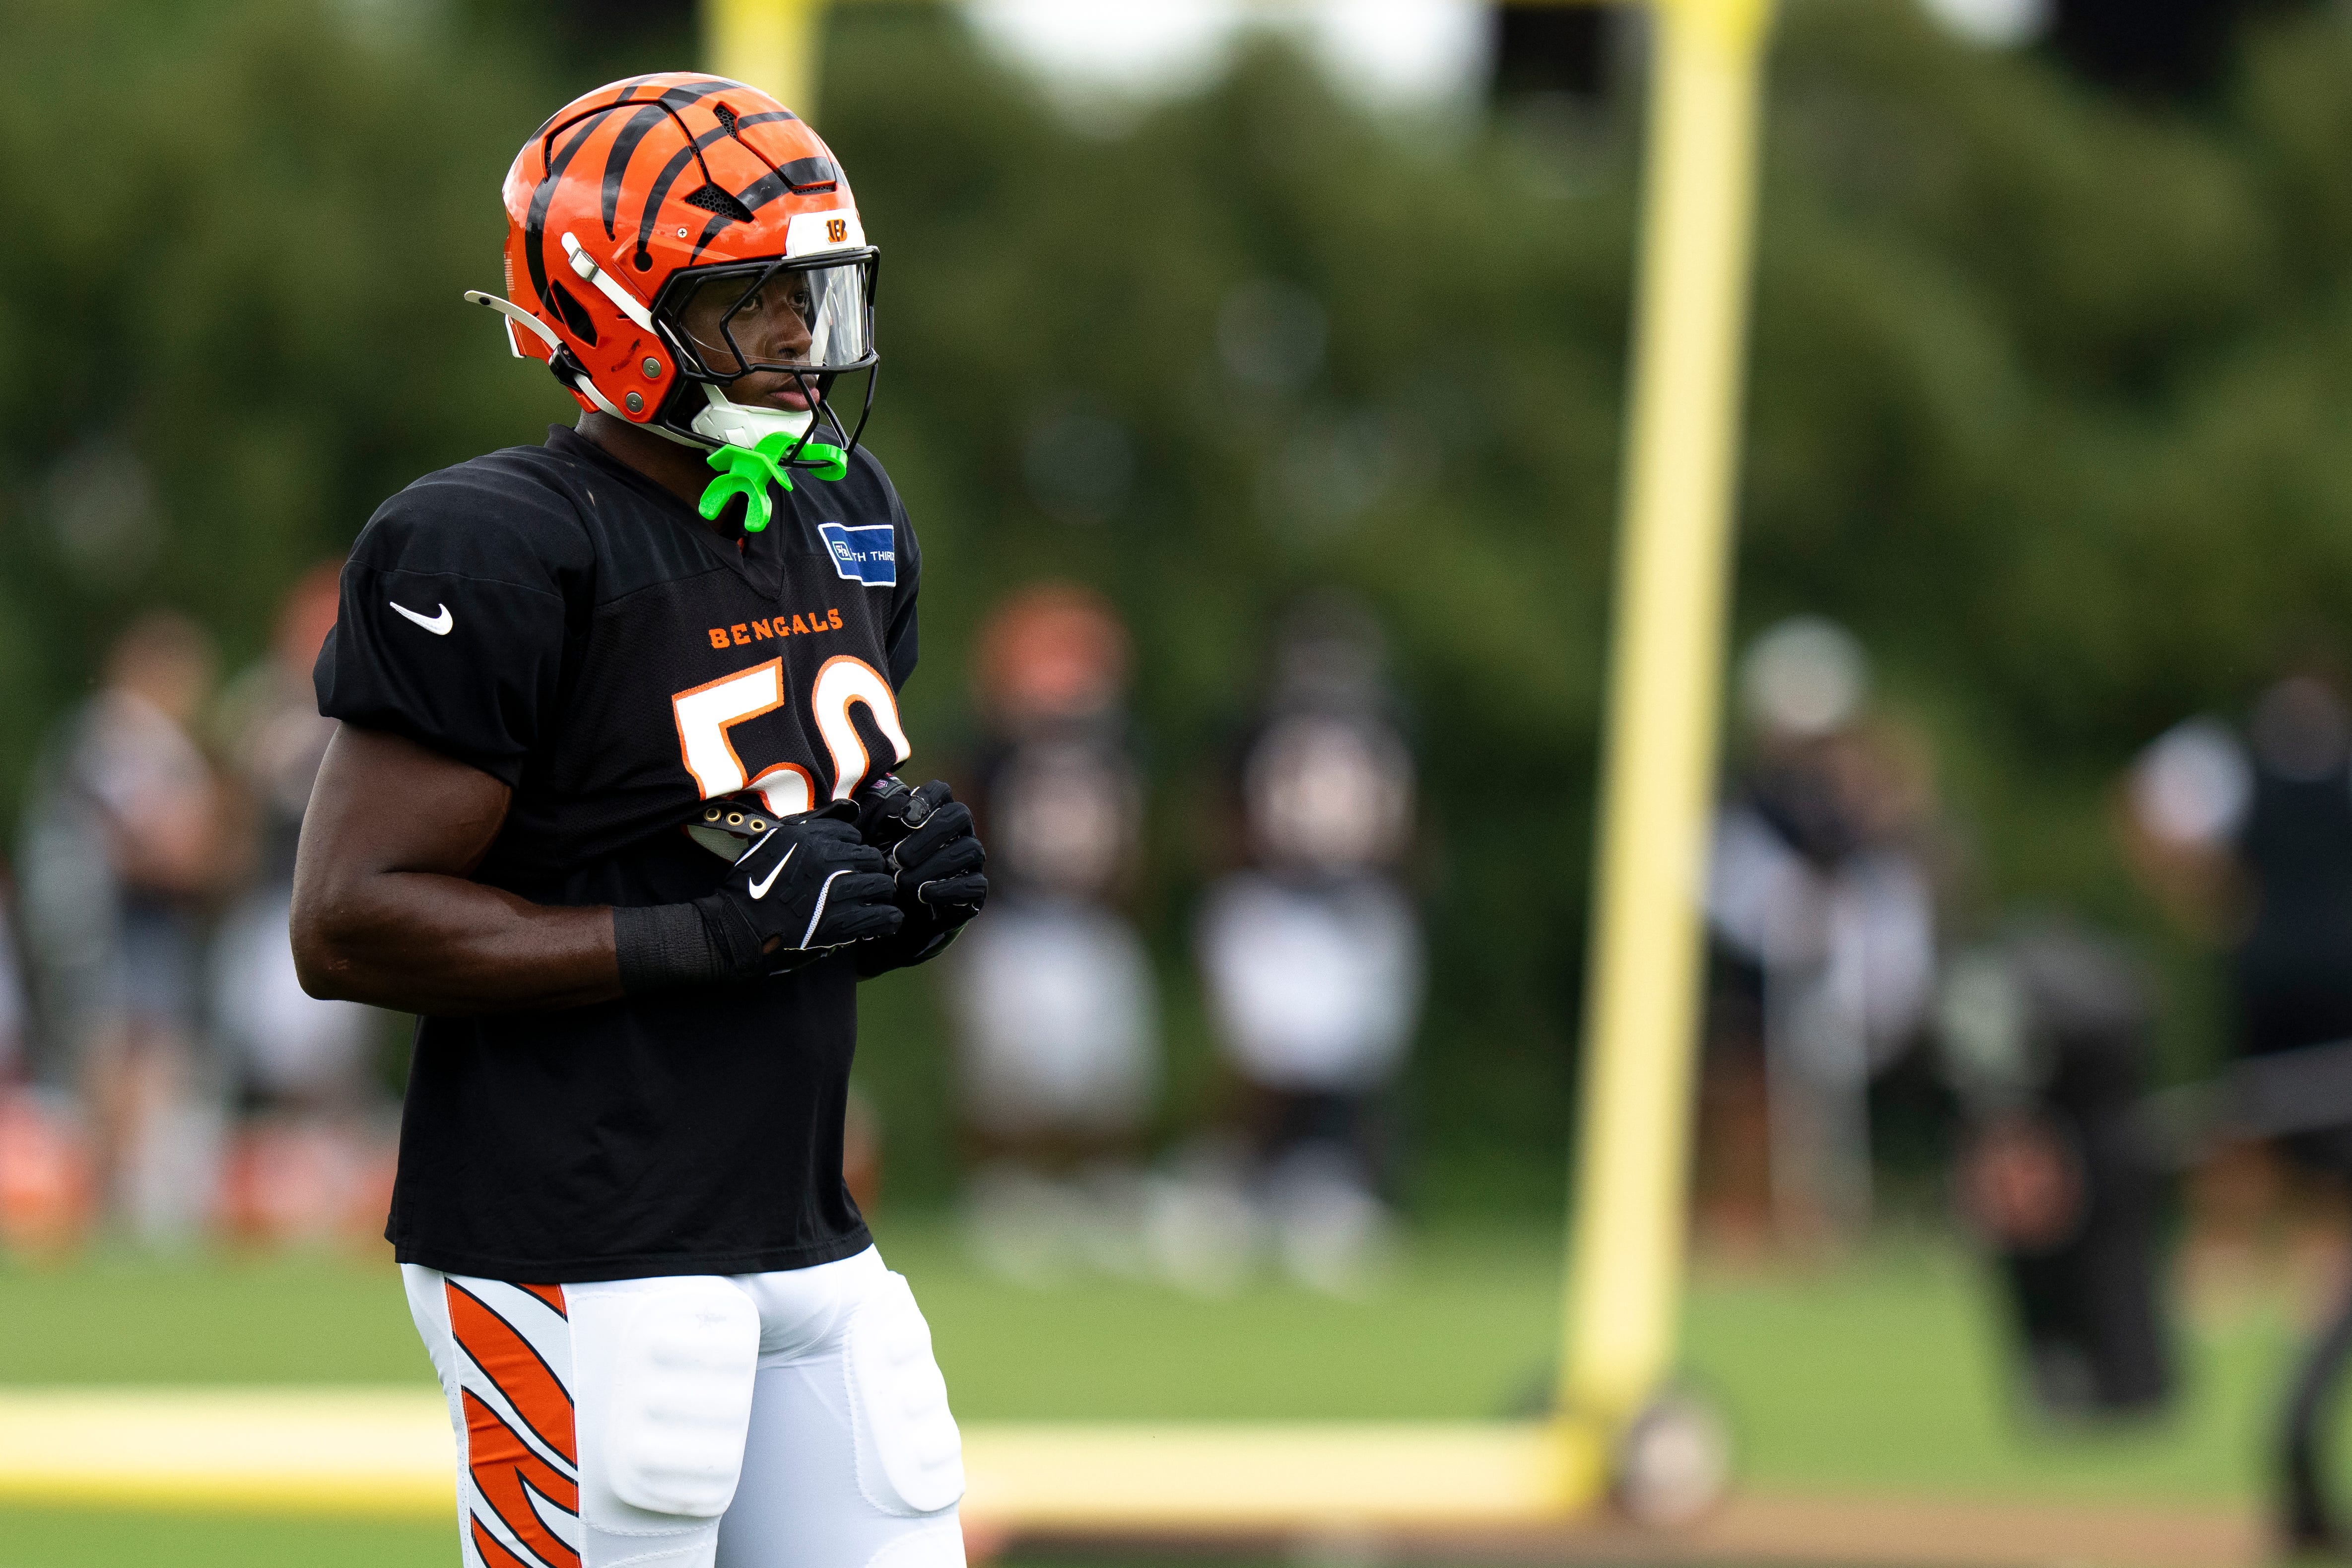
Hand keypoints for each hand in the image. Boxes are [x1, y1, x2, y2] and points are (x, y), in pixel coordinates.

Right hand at [691, 805, 903, 976]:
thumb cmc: (754, 881)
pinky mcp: (842, 923)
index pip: (852, 834)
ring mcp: (838, 892)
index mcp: (811, 837)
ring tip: (872, 899)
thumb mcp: (773, 837)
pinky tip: (885, 920)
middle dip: (869, 868)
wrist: (742, 923)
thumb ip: (809, 822)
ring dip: (879, 892)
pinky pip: (883, 916)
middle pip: (871, 858)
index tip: (846, 860)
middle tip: (862, 880)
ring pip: (882, 885)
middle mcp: (828, 860)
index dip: (851, 848)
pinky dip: (888, 918)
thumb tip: (850, 807)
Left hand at [852, 780, 986, 975]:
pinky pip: (974, 885)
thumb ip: (869, 826)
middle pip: (960, 815)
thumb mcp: (871, 848)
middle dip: (930, 834)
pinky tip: (923, 894)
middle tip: (900, 857)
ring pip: (970, 850)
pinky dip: (948, 889)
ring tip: (904, 881)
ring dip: (935, 865)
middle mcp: (958, 833)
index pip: (942, 792)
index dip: (927, 798)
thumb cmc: (883, 873)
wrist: (895, 916)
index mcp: (934, 814)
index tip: (905, 818)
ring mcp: (970, 862)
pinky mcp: (974, 891)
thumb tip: (857, 808)